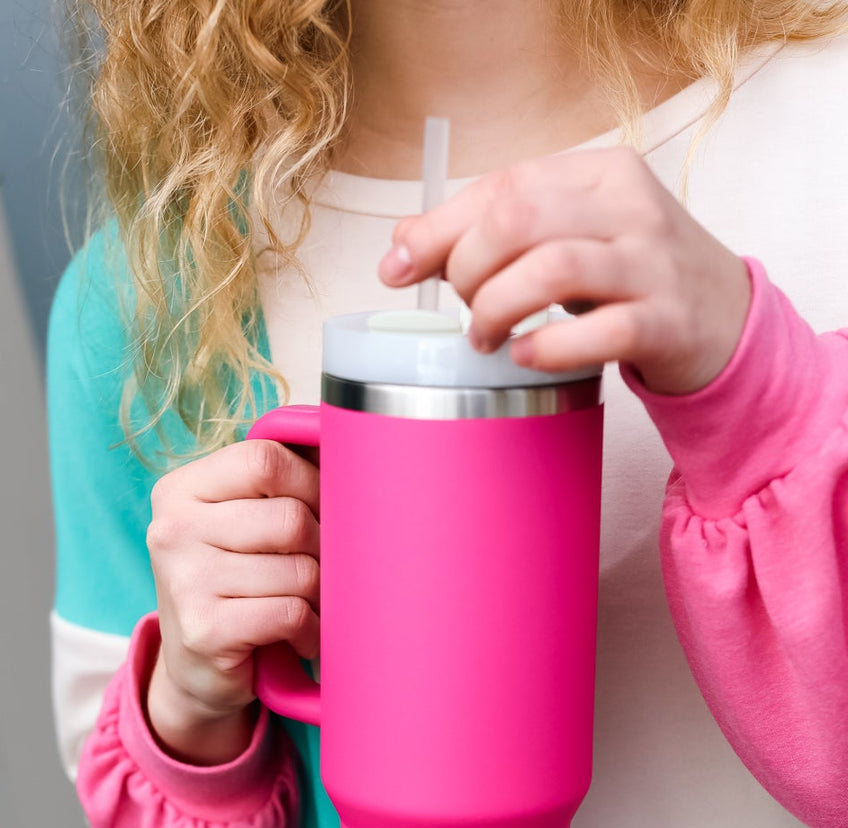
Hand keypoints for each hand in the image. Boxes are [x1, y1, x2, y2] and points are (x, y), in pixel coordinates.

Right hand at [144, 438, 320, 758]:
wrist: (195, 673)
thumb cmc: (232, 588)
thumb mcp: (237, 526)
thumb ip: (274, 488)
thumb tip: (347, 450)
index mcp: (180, 491)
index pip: (265, 460)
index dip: (311, 483)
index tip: (322, 510)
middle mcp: (173, 530)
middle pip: (291, 519)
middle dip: (322, 549)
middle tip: (316, 572)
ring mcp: (185, 580)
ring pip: (300, 571)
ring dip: (319, 597)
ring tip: (306, 608)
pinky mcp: (204, 629)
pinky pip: (291, 613)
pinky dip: (310, 631)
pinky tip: (300, 637)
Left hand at [377, 146, 752, 395]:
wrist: (726, 322)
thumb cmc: (634, 279)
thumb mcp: (570, 237)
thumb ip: (496, 232)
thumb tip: (404, 242)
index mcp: (599, 174)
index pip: (503, 186)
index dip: (439, 229)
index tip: (397, 268)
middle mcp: (630, 207)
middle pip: (519, 219)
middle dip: (468, 269)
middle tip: (464, 309)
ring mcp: (652, 264)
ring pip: (552, 268)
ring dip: (497, 308)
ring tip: (484, 339)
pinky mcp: (667, 321)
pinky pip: (598, 332)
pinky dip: (546, 348)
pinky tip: (526, 357)